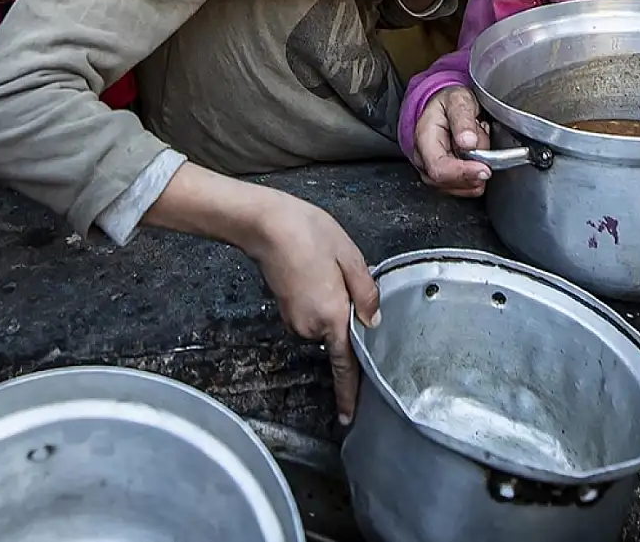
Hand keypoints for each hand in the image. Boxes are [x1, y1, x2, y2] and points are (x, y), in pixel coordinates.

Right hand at [247, 195, 380, 425]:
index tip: (348, 416)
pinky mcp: (286, 309)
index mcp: (332, 316)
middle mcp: (311, 325)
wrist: (266, 224)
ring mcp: (295, 319)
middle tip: (343, 275)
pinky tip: (315, 272)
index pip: (345, 365)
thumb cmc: (308, 233)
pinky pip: (312, 313)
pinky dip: (319, 299)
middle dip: (346, 314)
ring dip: (332, 304)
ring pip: (325, 322)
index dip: (349, 393)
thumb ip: (366, 293)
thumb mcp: (350, 257)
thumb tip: (374, 321)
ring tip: (327, 268)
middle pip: (339, 335)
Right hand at [413, 86, 490, 196]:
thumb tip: (468, 142)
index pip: (439, 168)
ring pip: (458, 187)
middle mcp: (423, 159)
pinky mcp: (441, 178)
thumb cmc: (448, 103)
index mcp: (424, 139)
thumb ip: (463, 119)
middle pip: (449, 182)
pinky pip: (462, 188)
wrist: (444, 106)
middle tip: (484, 146)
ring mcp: (430, 171)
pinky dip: (474, 177)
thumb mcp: (458, 100)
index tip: (485, 170)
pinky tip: (476, 159)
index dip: (463, 172)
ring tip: (477, 146)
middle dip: (473, 170)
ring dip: (475, 172)